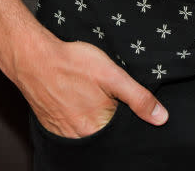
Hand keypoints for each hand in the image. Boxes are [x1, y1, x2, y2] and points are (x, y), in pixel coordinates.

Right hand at [12, 33, 167, 138]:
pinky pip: (71, 127)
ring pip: (88, 130)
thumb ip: (138, 97)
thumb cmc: (72, 63)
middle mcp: (81, 136)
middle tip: (102, 93)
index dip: (126, 116)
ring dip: (92, 116)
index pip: (122, 132)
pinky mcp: (52, 126)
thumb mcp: (112, 74)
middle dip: (109, 116)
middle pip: (106, 133)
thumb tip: (161, 118)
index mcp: (98, 128)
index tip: (121, 101)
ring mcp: (64, 133)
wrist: (33, 58)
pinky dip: (77, 116)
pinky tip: (76, 98)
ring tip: (88, 94)